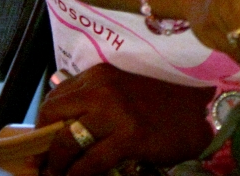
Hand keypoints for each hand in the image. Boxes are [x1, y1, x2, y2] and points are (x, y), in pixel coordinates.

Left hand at [36, 63, 213, 175]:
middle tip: (47, 163)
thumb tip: (57, 127)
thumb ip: (93, 100)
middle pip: (52, 115)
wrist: (196, 115)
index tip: (44, 144)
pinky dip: (78, 175)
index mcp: (100, 74)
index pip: (55, 98)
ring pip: (66, 141)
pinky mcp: (129, 135)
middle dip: (44, 144)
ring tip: (59, 175)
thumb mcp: (121, 92)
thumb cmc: (158, 105)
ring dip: (57, 165)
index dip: (44, 125)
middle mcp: (104, 87)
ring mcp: (116, 111)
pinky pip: (89, 163)